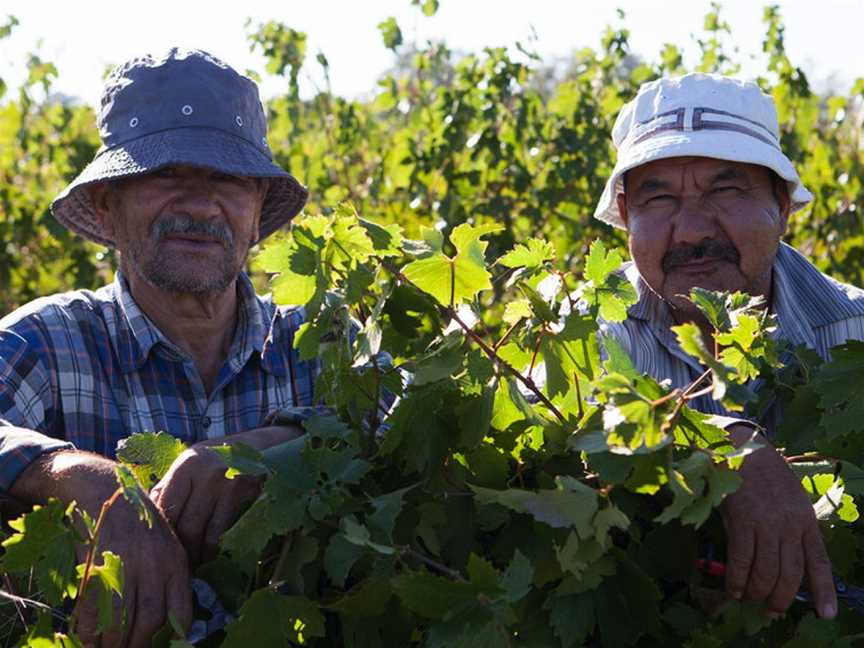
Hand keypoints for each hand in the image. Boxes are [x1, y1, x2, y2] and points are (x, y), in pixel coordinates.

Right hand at [10, 450, 192, 647]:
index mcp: (176, 562)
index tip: (164, 647)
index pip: (181, 609)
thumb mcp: (165, 543)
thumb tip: (172, 616)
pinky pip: (94, 607)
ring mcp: (126, 564)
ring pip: (122, 619)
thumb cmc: (138, 521)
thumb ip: (169, 575)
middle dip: (138, 645)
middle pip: (149, 620)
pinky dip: (89, 629)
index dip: (173, 636)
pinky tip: (87, 638)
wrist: (107, 490)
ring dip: (112, 642)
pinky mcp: (97, 563)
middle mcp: (155, 565)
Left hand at [150, 444, 260, 565]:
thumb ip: (166, 491)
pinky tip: (206, 556)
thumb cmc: (206, 464)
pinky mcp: (241, 499)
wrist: (248, 449)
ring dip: (195, 554)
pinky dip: (211, 548)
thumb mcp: (184, 469)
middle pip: (185, 523)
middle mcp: (207, 475)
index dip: (160, 531)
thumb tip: (145, 521)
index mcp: (186, 466)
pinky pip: (221, 532)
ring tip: (188, 566)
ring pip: (203, 532)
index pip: (167, 507)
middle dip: (178, 548)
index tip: (156, 548)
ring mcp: (226, 487)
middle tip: (172, 564)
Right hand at [721, 425, 836, 618]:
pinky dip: (736, 579)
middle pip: (791, 574)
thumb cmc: (764, 474)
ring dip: (758, 592)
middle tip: (772, 611)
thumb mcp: (789, 500)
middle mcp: (790, 525)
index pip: (819, 562)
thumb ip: (787, 528)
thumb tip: (777, 562)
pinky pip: (741, 559)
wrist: (743, 448)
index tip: (826, 614)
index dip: (824, 591)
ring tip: (751, 600)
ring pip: (767, 571)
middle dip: (782, 598)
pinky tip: (733, 588)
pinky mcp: (742, 520)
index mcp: (806, 520)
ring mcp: (766, 523)